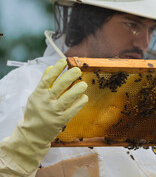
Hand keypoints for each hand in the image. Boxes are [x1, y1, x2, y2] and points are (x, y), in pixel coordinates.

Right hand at [0, 59, 87, 173]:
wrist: (33, 134)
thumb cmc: (36, 111)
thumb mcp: (36, 96)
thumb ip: (44, 82)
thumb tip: (51, 67)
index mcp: (38, 94)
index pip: (47, 79)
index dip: (56, 69)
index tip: (64, 61)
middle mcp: (46, 102)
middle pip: (59, 86)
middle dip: (70, 76)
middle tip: (77, 70)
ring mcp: (54, 111)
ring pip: (68, 98)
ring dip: (77, 89)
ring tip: (84, 84)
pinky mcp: (61, 120)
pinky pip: (73, 110)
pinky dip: (80, 102)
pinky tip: (84, 97)